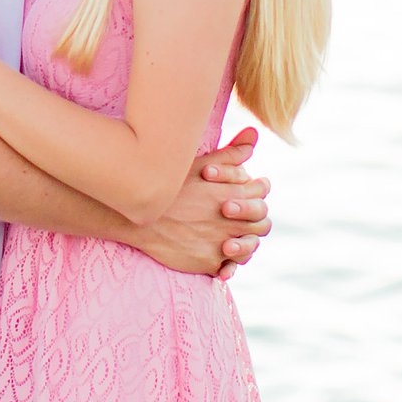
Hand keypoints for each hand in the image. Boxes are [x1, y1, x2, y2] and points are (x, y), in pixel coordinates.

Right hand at [131, 126, 270, 276]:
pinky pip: (228, 268)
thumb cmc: (168, 186)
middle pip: (261, 223)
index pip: (262, 192)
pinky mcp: (209, 262)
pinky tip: (217, 257)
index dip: (257, 190)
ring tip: (229, 238)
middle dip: (254, 219)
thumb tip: (253, 133)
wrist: (139, 218)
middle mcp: (233, 221)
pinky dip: (227, 265)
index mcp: (234, 194)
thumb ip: (230, 153)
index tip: (247, 191)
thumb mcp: (198, 163)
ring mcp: (222, 244)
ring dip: (244, 244)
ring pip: (249, 248)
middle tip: (237, 216)